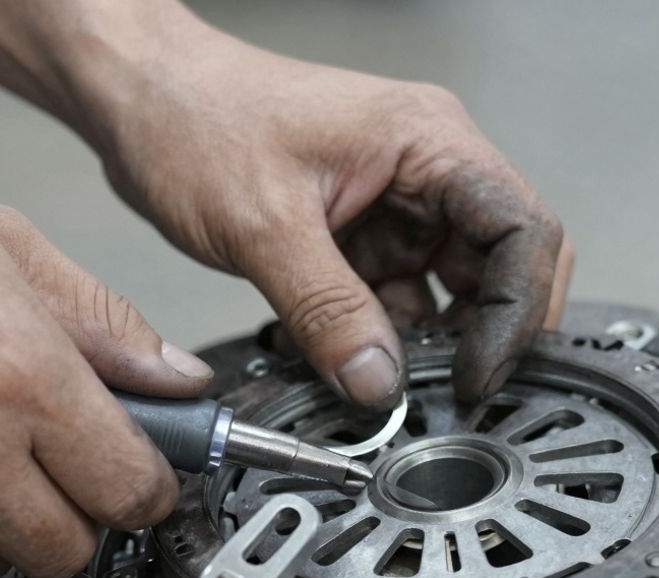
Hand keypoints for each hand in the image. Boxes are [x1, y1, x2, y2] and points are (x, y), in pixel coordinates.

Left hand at [0, 0, 571, 407]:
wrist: (136, 98)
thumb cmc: (194, 115)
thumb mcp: (263, 224)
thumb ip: (328, 310)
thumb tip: (378, 383)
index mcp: (429, 140)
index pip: (522, 231)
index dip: (517, 312)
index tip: (478, 375)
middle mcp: (426, 169)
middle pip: (500, 265)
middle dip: (481, 335)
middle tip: (451, 397)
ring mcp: (395, 203)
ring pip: (448, 291)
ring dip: (424, 345)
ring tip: (387, 389)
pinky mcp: (360, 234)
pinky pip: (393, 299)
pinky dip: (378, 339)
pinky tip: (348, 367)